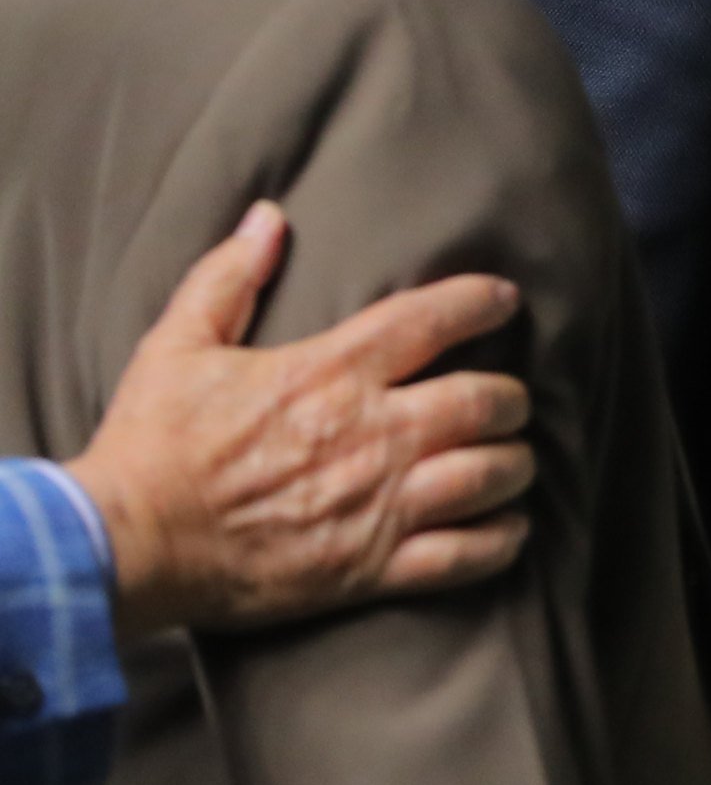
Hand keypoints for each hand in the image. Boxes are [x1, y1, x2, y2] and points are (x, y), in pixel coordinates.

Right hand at [62, 205, 535, 636]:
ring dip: (513, 464)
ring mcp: (379, 504)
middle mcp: (372, 434)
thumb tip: (266, 217)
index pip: (432, 320)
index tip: (506, 300)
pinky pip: (468, 556)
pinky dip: (501, 540)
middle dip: (510, 398)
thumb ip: (228, 278)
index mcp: (330, 373)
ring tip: (512, 460)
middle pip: (485, 401)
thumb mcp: (178, 345)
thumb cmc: (151, 444)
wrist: (123, 543)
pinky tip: (508, 527)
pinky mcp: (373, 567)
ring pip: (491, 475)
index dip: (481, 302)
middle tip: (507, 400)